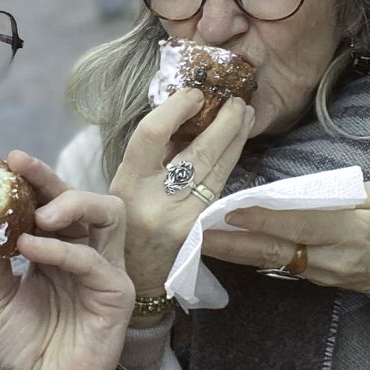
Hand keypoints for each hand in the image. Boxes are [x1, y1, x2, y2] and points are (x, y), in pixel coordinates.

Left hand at [0, 151, 133, 369]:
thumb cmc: (26, 348)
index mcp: (59, 249)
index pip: (52, 202)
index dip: (34, 179)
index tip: (5, 161)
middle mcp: (86, 252)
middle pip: (83, 198)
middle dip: (52, 178)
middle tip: (20, 167)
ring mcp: (104, 270)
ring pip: (109, 214)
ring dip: (72, 203)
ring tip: (38, 213)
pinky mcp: (115, 294)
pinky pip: (94, 261)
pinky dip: (62, 250)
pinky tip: (31, 247)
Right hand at [109, 90, 253, 301]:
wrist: (135, 276)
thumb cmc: (122, 224)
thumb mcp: (125, 186)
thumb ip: (151, 154)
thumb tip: (183, 115)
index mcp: (128, 184)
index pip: (151, 136)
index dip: (175, 110)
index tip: (193, 93)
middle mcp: (156, 202)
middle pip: (198, 153)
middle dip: (223, 122)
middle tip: (236, 100)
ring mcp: (183, 218)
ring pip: (218, 171)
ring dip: (236, 139)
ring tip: (247, 113)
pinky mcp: (202, 228)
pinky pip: (220, 187)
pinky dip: (230, 161)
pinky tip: (237, 144)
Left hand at [203, 181, 369, 294]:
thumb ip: (343, 192)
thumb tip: (302, 188)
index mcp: (351, 231)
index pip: (300, 223)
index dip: (265, 219)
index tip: (232, 211)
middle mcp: (331, 257)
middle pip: (275, 250)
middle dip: (233, 242)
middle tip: (197, 231)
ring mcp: (320, 273)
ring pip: (270, 262)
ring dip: (234, 251)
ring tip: (201, 238)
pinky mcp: (313, 280)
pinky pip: (277, 266)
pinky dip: (250, 255)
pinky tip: (226, 246)